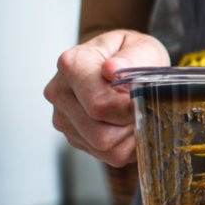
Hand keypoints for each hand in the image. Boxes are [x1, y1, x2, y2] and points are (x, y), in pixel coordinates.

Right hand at [44, 30, 169, 165]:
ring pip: (103, 148)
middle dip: (130, 125)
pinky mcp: (74, 136)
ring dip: (129, 137)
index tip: (143, 98)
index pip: (100, 105)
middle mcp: (60, 92)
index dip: (129, 108)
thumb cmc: (134, 56)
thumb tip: (112, 69)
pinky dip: (126, 145)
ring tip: (137, 115)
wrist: (124, 65)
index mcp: (73, 65)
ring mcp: (64, 117)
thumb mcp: (142, 48)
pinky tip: (129, 125)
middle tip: (144, 108)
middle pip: (100, 133)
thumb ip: (132, 58)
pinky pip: (106, 156)